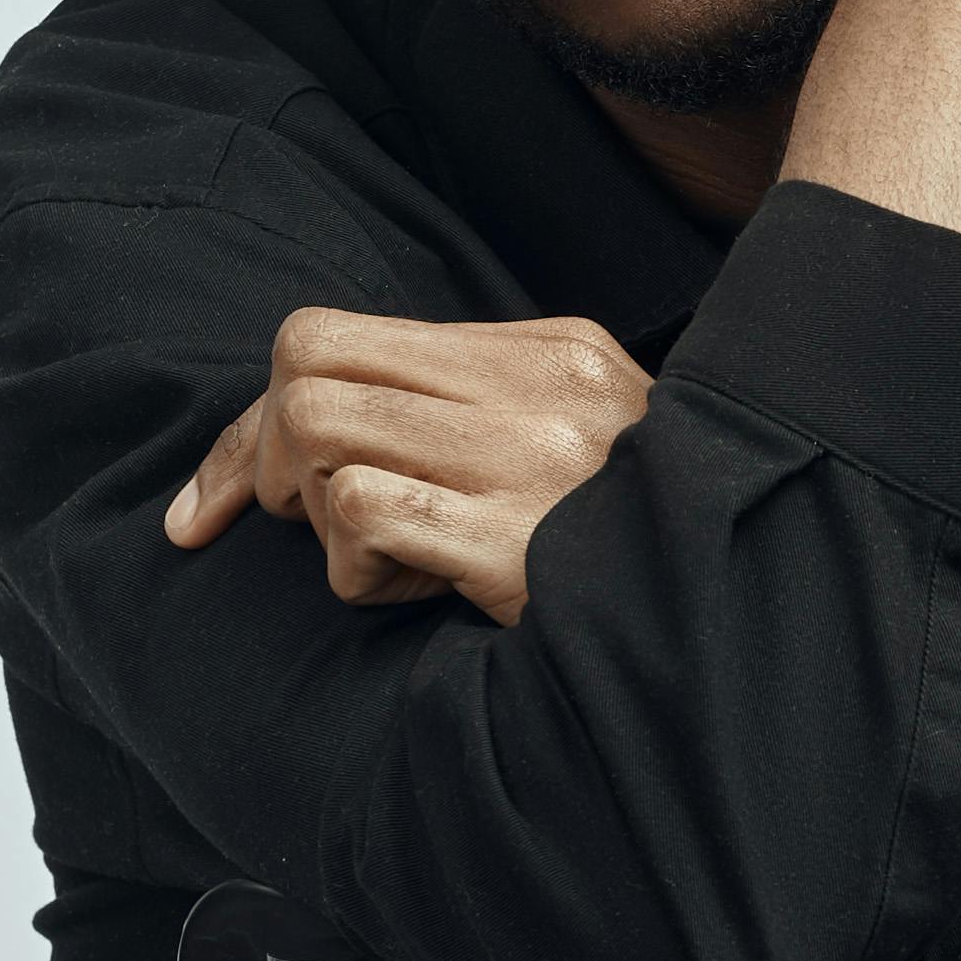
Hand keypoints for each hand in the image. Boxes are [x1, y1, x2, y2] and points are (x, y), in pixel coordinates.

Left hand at [163, 309, 650, 619]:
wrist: (729, 626)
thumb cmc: (627, 544)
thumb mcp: (575, 436)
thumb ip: (469, 403)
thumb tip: (318, 414)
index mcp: (549, 349)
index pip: (336, 333)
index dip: (258, 415)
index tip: (230, 491)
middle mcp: (537, 385)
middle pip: (305, 363)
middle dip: (262, 451)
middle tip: (297, 517)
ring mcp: (527, 458)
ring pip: (320, 425)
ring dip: (316, 511)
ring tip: (383, 554)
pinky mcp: (513, 541)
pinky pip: (362, 512)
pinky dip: (355, 566)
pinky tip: (417, 589)